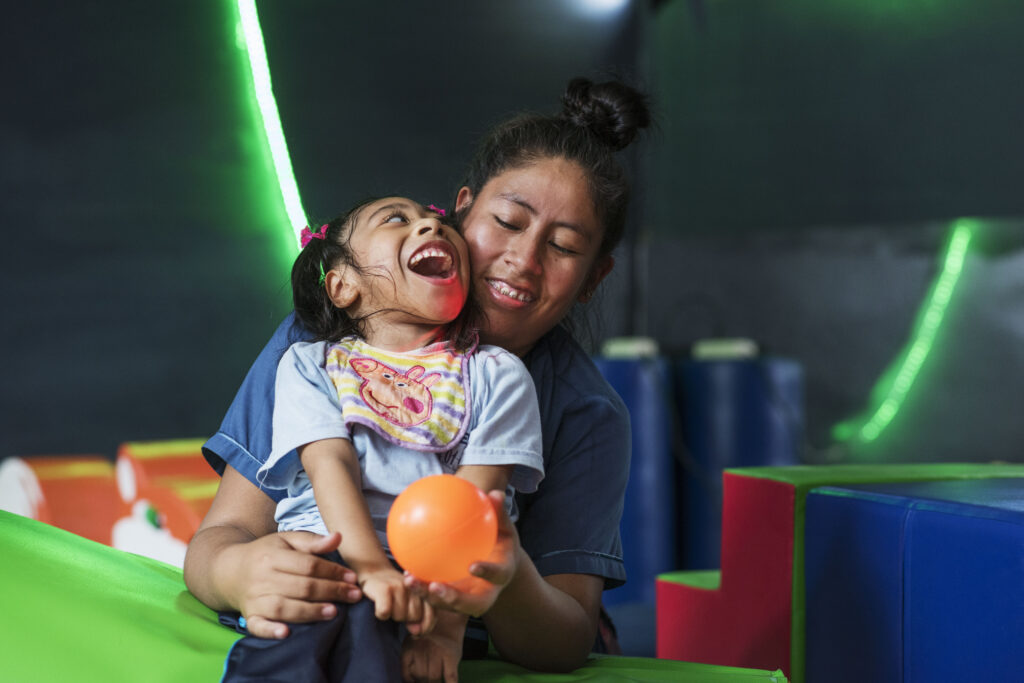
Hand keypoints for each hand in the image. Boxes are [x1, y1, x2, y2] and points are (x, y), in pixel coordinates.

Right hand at [221, 530, 361, 638]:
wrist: (229, 571)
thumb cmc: (266, 554)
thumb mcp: (286, 540)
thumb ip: (312, 541)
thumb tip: (338, 537)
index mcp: (273, 556)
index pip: (308, 565)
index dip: (332, 571)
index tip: (352, 577)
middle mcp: (262, 578)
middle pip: (301, 586)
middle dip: (330, 591)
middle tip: (353, 596)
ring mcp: (254, 599)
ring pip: (284, 607)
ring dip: (310, 611)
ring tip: (333, 612)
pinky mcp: (249, 616)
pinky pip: (257, 626)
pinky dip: (270, 631)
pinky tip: (286, 633)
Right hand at [360, 566, 435, 633]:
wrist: (375, 572)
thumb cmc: (396, 594)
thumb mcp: (412, 604)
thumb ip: (421, 619)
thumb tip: (416, 632)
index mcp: (425, 590)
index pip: (432, 614)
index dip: (424, 625)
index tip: (415, 629)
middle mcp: (415, 585)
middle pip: (415, 617)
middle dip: (405, 618)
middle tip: (397, 608)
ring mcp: (400, 585)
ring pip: (400, 616)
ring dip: (392, 615)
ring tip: (389, 604)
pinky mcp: (384, 587)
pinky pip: (385, 612)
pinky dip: (381, 614)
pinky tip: (379, 606)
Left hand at [402, 612, 465, 682]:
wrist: (448, 616)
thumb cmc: (429, 631)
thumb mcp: (412, 640)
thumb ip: (409, 657)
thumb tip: (409, 680)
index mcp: (409, 647)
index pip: (406, 674)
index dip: (411, 681)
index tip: (415, 681)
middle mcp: (421, 650)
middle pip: (420, 676)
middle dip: (422, 680)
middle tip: (426, 677)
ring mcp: (437, 653)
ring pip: (433, 678)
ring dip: (434, 681)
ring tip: (436, 678)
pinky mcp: (451, 656)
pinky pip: (450, 676)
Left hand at [405, 490, 519, 617]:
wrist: (498, 565)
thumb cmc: (501, 541)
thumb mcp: (504, 527)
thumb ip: (499, 513)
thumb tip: (495, 492)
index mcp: (501, 575)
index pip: (496, 576)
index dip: (486, 573)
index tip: (473, 566)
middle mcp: (484, 593)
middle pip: (470, 604)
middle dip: (452, 599)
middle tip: (434, 587)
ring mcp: (466, 599)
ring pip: (446, 604)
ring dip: (426, 595)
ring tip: (410, 579)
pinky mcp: (451, 599)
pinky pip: (434, 594)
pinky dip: (420, 587)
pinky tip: (405, 572)